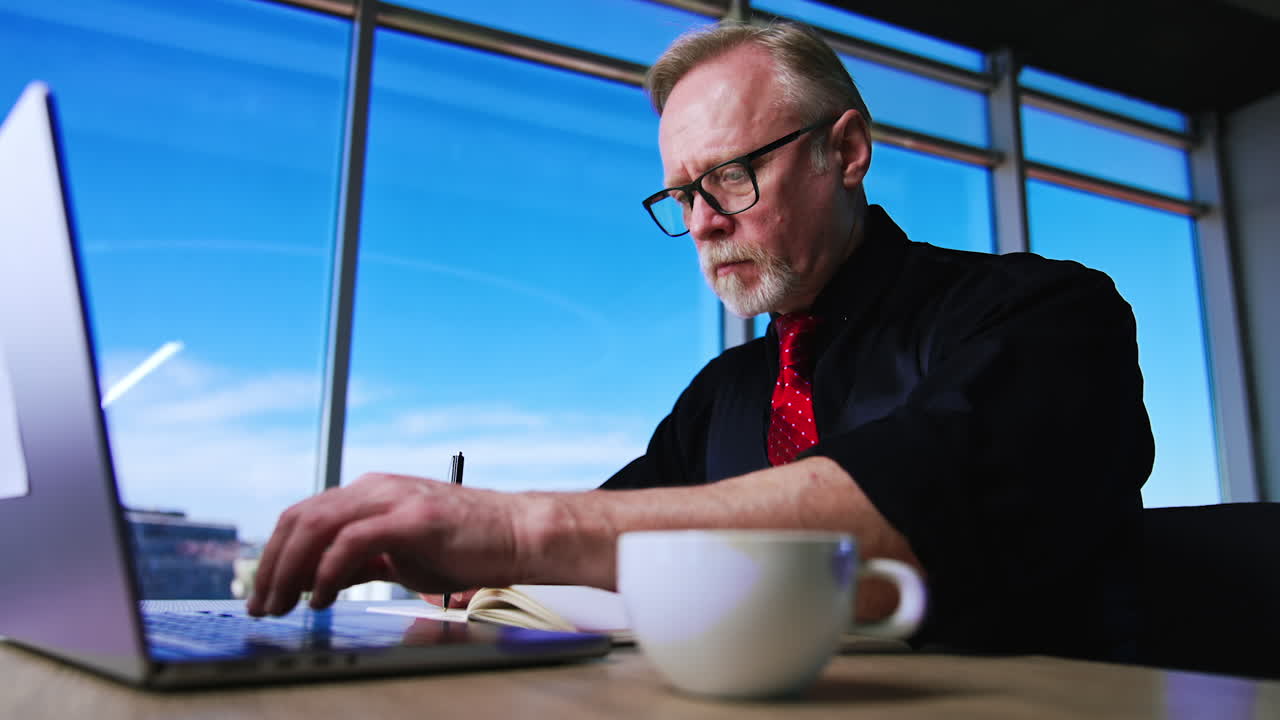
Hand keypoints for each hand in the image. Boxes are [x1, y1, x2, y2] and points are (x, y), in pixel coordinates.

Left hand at [246, 472, 529, 615]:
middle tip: (262, 604)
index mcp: (369, 492)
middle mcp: (374, 488)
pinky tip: (323, 598)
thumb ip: (358, 561)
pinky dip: (329, 571)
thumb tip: (315, 581)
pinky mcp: (412, 518)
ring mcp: (393, 499)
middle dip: (272, 565)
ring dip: (290, 570)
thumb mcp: (400, 554)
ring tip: (283, 605)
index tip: (264, 590)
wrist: (517, 533)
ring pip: (317, 526)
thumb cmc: (465, 545)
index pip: (304, 516)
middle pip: (300, 518)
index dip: (276, 554)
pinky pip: (353, 540)